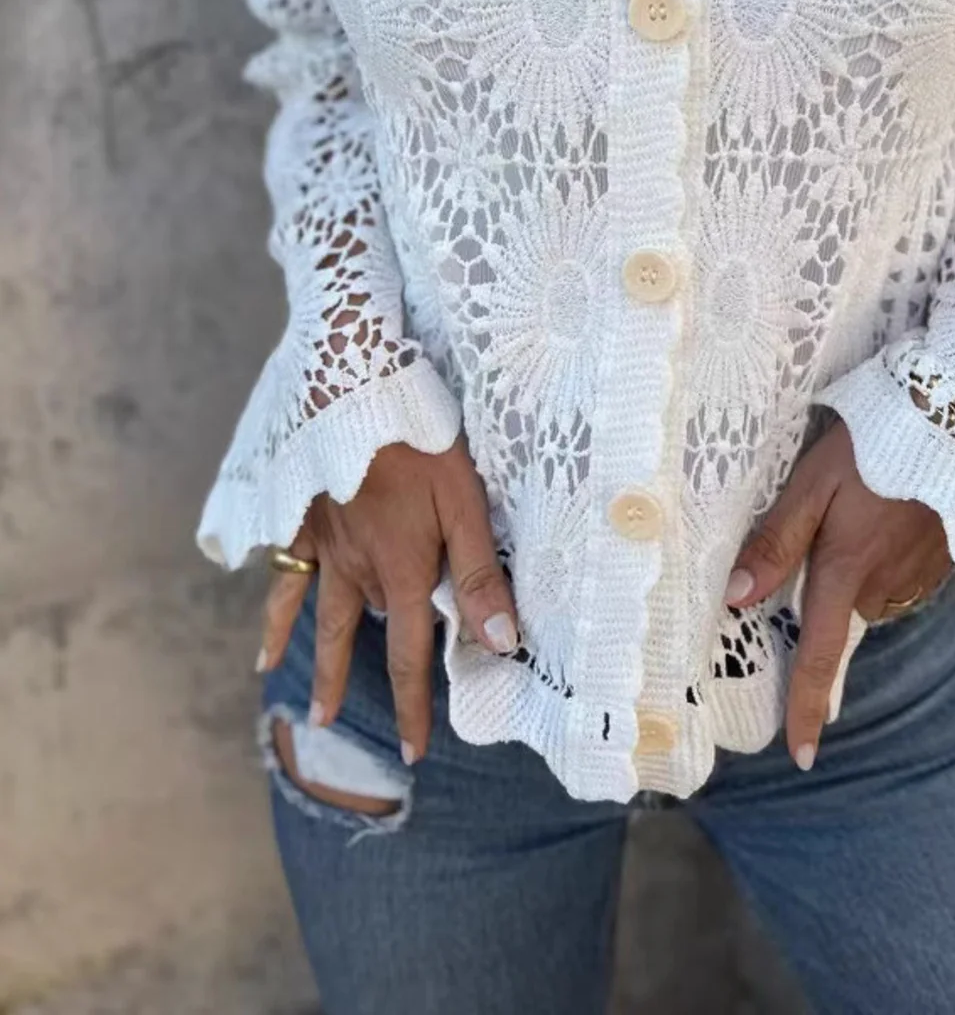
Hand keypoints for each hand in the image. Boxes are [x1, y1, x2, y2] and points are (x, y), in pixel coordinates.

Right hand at [257, 437, 517, 764]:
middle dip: (359, 687)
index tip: (411, 751)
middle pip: (362, 637)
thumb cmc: (420, 442)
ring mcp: (325, 546)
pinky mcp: (302, 520)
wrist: (355, 391)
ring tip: (306, 709)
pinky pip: (284, 577)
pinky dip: (275, 612)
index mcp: (401, 570)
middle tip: (340, 732)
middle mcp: (358, 569)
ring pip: (322, 615)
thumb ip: (479, 574)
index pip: (408, 654)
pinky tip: (265, 641)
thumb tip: (500, 643)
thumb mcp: (466, 503)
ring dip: (316, 661)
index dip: (410, 705)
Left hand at [725, 419, 950, 771]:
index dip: (807, 708)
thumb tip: (736, 597)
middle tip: (824, 533)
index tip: (801, 756)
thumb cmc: (878, 445)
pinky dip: (886, 556)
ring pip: (869, 594)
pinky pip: (900, 576)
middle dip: (824, 594)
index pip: (819, 658)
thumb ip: (776, 540)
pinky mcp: (945, 560)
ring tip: (858, 507)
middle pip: (839, 616)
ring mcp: (920, 577)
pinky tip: (887, 511)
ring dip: (855, 570)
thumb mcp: (814, 482)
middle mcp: (885, 588)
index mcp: (846, 573)